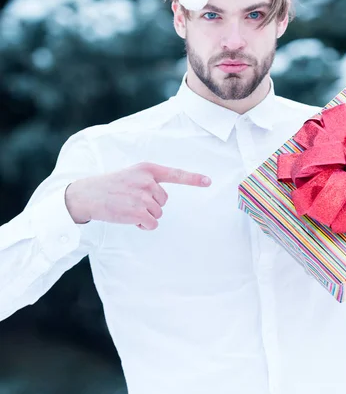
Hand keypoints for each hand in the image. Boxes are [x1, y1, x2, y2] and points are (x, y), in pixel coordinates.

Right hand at [65, 162, 211, 229]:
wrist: (88, 195)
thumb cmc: (111, 186)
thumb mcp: (131, 175)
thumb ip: (149, 181)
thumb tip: (161, 199)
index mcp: (147, 169)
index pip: (175, 174)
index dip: (193, 178)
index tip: (208, 181)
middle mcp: (147, 181)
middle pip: (163, 201)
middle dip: (151, 204)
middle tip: (131, 200)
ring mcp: (143, 196)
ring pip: (158, 213)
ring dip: (146, 215)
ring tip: (127, 207)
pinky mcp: (138, 212)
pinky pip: (152, 224)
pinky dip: (144, 225)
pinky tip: (129, 218)